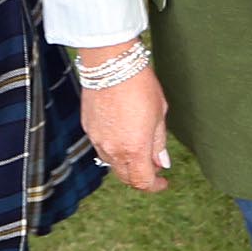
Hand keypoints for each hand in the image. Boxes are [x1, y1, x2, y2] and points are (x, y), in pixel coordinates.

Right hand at [80, 60, 170, 191]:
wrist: (111, 65)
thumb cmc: (140, 86)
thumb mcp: (159, 114)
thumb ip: (159, 143)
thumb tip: (162, 163)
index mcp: (134, 148)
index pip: (143, 181)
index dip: (155, 186)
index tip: (163, 181)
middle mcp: (113, 149)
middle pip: (125, 178)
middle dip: (140, 177)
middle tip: (153, 166)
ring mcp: (98, 140)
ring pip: (112, 164)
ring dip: (126, 163)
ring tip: (138, 148)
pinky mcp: (88, 129)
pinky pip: (101, 147)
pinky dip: (113, 149)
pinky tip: (122, 134)